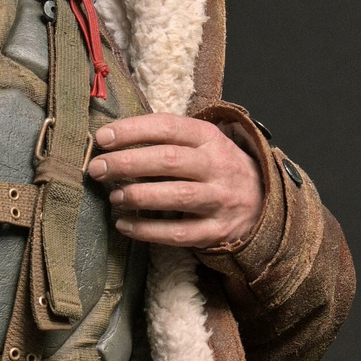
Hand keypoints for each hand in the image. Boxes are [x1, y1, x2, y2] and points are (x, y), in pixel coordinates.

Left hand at [86, 114, 264, 251]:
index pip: (168, 127)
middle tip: (97, 169)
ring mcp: (219, 200)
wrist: (262, 204)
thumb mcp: (203, 145)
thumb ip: (168, 140)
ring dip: (138, 195)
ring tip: (113, 196)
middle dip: (127, 163)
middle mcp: (217, 166)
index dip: (132, 130)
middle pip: (168, 160)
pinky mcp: (216, 231)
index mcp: (209, 139)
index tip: (102, 137)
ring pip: (175, 196)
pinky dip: (147, 230)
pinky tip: (124, 225)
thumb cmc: (217, 170)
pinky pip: (178, 233)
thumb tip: (114, 140)